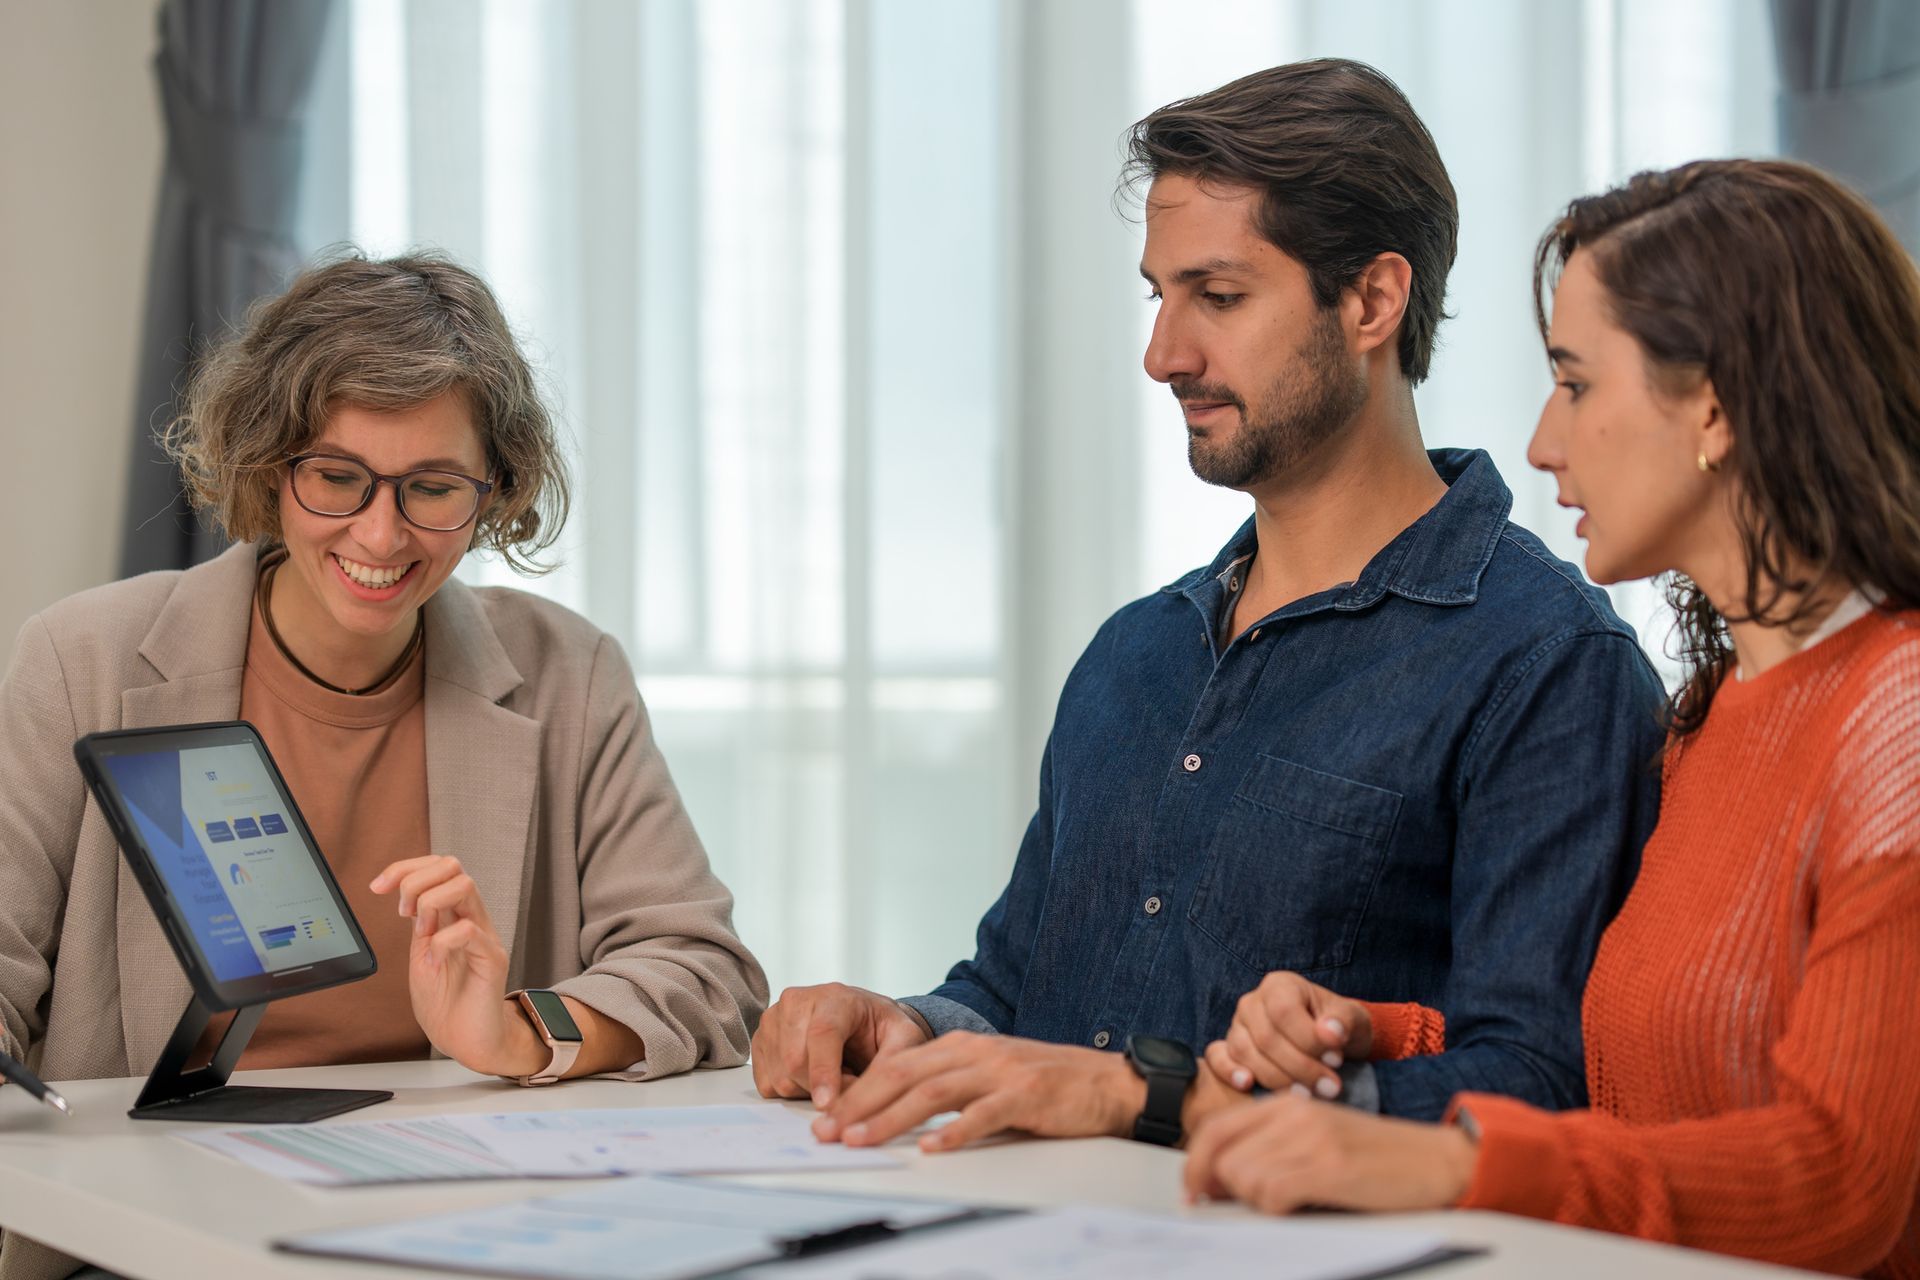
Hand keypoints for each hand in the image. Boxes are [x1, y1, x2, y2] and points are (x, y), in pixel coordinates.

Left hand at [370, 855, 542, 1077]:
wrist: (467, 1040)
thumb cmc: (446, 1002)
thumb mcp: (421, 955)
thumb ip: (419, 925)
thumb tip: (405, 897)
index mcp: (451, 915)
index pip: (437, 867)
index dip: (404, 868)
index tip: (377, 887)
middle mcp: (471, 918)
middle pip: (452, 865)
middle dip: (416, 880)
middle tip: (403, 912)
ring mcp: (484, 936)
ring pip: (464, 885)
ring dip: (431, 903)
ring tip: (422, 933)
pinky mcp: (492, 959)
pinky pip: (469, 931)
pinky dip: (442, 942)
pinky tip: (435, 961)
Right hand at [751, 983, 930, 1108]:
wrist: (863, 1020)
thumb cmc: (883, 1030)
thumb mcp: (904, 1040)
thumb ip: (889, 1066)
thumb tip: (863, 1102)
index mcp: (834, 997)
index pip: (822, 1034)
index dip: (824, 1072)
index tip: (827, 1105)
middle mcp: (796, 1002)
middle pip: (795, 1061)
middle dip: (823, 1088)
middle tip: (850, 1083)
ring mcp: (773, 1020)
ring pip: (781, 1077)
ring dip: (809, 1091)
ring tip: (834, 1073)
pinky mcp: (760, 1042)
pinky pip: (768, 1084)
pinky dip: (792, 1091)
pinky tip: (811, 1075)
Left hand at [814, 1031, 1144, 1151]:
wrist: (1107, 1082)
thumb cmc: (1047, 1084)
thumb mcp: (989, 1075)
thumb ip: (950, 1085)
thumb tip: (897, 1111)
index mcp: (960, 1045)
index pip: (895, 1066)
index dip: (856, 1091)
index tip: (825, 1118)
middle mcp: (974, 1051)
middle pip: (903, 1075)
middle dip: (859, 1104)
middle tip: (826, 1132)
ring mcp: (1000, 1071)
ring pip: (933, 1092)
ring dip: (891, 1118)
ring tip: (861, 1139)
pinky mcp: (1026, 1094)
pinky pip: (984, 1113)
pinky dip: (955, 1130)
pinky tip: (932, 1147)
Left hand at [1183, 1092, 1476, 1213]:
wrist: (1438, 1160)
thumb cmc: (1377, 1158)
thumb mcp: (1318, 1140)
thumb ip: (1273, 1149)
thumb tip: (1221, 1183)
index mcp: (1285, 1105)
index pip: (1215, 1130)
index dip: (1195, 1166)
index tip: (1195, 1195)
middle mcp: (1292, 1114)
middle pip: (1221, 1157)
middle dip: (1222, 1191)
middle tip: (1236, 1210)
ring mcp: (1311, 1139)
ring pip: (1242, 1178)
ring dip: (1255, 1204)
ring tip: (1286, 1207)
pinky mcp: (1330, 1168)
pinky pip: (1272, 1195)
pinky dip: (1276, 1211)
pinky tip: (1299, 1210)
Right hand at [1206, 971, 1371, 1098]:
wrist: (1331, 1043)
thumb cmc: (1338, 1027)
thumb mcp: (1351, 1019)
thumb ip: (1342, 1022)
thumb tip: (1331, 1033)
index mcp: (1280, 985)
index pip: (1284, 1012)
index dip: (1308, 1040)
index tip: (1337, 1060)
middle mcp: (1252, 1002)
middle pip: (1266, 1038)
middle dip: (1301, 1068)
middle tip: (1331, 1088)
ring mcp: (1237, 1026)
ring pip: (1246, 1053)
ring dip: (1278, 1079)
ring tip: (1310, 1094)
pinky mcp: (1228, 1048)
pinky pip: (1217, 1058)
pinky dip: (1228, 1072)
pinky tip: (1247, 1085)